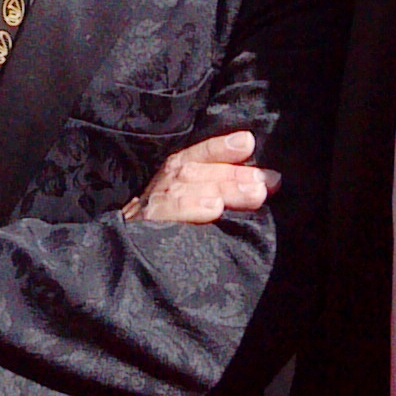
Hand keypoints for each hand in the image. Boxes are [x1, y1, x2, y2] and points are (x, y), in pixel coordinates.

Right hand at [124, 129, 279, 223]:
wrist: (126, 252)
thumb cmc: (173, 225)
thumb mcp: (198, 198)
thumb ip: (226, 187)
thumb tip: (269, 182)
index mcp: (176, 172)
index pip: (200, 154)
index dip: (221, 148)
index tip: (247, 143)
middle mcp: (164, 183)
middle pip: (197, 171)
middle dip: (232, 175)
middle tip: (262, 184)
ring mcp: (153, 205)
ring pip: (186, 188)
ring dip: (220, 188)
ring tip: (251, 194)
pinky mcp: (146, 227)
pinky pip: (167, 213)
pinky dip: (190, 207)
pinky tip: (212, 208)